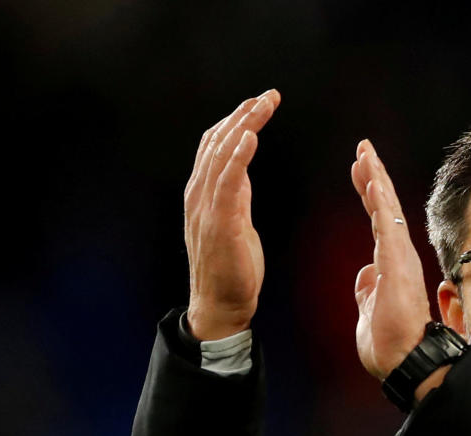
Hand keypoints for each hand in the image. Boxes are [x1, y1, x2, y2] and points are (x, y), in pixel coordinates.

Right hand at [184, 89, 280, 340]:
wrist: (221, 305)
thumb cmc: (230, 267)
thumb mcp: (234, 220)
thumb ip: (234, 193)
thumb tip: (241, 167)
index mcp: (204, 192)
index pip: (217, 144)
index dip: (237, 119)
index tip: (261, 101)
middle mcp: (199, 194)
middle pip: (219, 141)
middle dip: (244, 114)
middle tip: (270, 95)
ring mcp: (206, 208)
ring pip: (222, 155)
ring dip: (244, 125)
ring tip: (263, 104)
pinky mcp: (219, 223)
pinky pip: (227, 183)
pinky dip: (237, 157)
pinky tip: (250, 137)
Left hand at [351, 140, 432, 379]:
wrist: (404, 362)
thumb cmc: (390, 344)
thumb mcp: (369, 311)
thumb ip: (367, 290)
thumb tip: (364, 273)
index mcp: (392, 266)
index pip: (380, 221)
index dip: (370, 195)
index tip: (361, 172)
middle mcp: (400, 256)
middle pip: (386, 208)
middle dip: (374, 177)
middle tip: (362, 150)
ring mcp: (400, 258)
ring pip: (387, 209)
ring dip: (375, 179)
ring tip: (364, 153)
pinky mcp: (397, 263)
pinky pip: (387, 225)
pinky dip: (379, 200)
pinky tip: (372, 178)